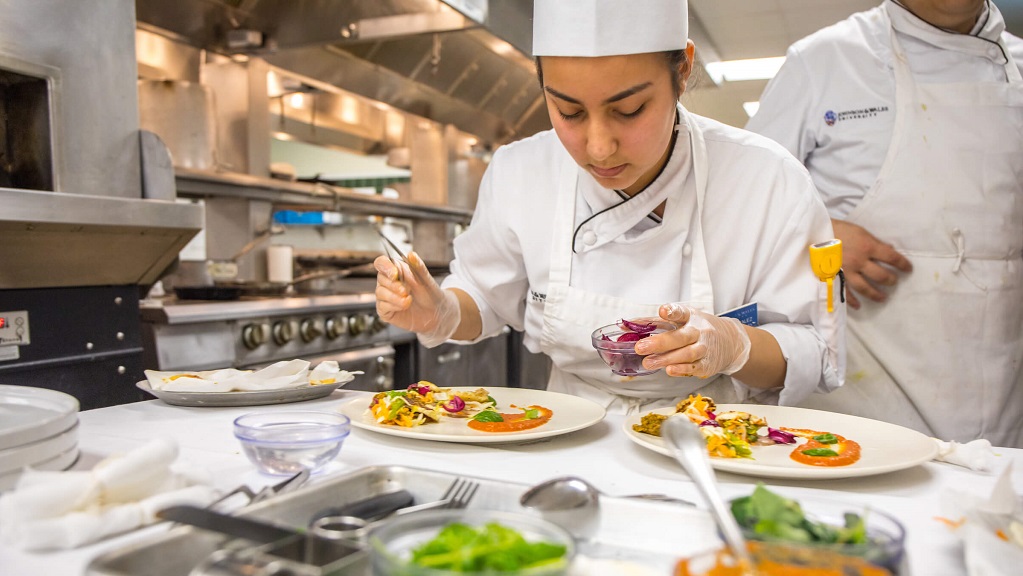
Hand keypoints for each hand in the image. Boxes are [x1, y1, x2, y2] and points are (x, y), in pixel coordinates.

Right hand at [374, 251, 459, 347]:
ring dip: (395, 297)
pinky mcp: (385, 310)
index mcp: (396, 270)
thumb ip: (418, 266)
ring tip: (409, 300)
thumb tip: (411, 254)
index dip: (385, 266)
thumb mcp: (426, 279)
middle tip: (406, 291)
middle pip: (380, 278)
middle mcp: (388, 282)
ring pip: (380, 293)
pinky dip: (394, 306)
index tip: (395, 274)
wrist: (436, 313)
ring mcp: (385, 296)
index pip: (381, 263)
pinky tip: (404, 306)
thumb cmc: (430, 294)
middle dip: (394, 285)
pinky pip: (382, 306)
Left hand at [633, 304, 750, 377]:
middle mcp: (699, 331)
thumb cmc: (697, 329)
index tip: (663, 310)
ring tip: (648, 362)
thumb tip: (626, 326)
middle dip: (659, 343)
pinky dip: (682, 369)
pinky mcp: (707, 364)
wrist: (729, 342)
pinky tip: (669, 371)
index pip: (681, 312)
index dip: (672, 311)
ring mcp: (704, 348)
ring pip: (686, 354)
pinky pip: (694, 367)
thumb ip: (655, 322)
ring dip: (666, 359)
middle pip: (680, 337)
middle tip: (640, 347)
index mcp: (691, 317)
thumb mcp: (682, 319)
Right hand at [831, 219, 911, 308]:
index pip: (892, 258)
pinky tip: (859, 305)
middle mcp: (860, 261)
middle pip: (881, 275)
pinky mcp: (835, 277)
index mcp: (868, 246)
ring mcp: (847, 271)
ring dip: (876, 294)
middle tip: (894, 282)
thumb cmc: (838, 229)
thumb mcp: (860, 231)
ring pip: (866, 287)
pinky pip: (845, 292)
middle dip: (891, 280)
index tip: (908, 269)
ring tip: (883, 298)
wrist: (813, 233)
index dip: (903, 264)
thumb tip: (890, 250)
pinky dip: (852, 300)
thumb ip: (874, 242)